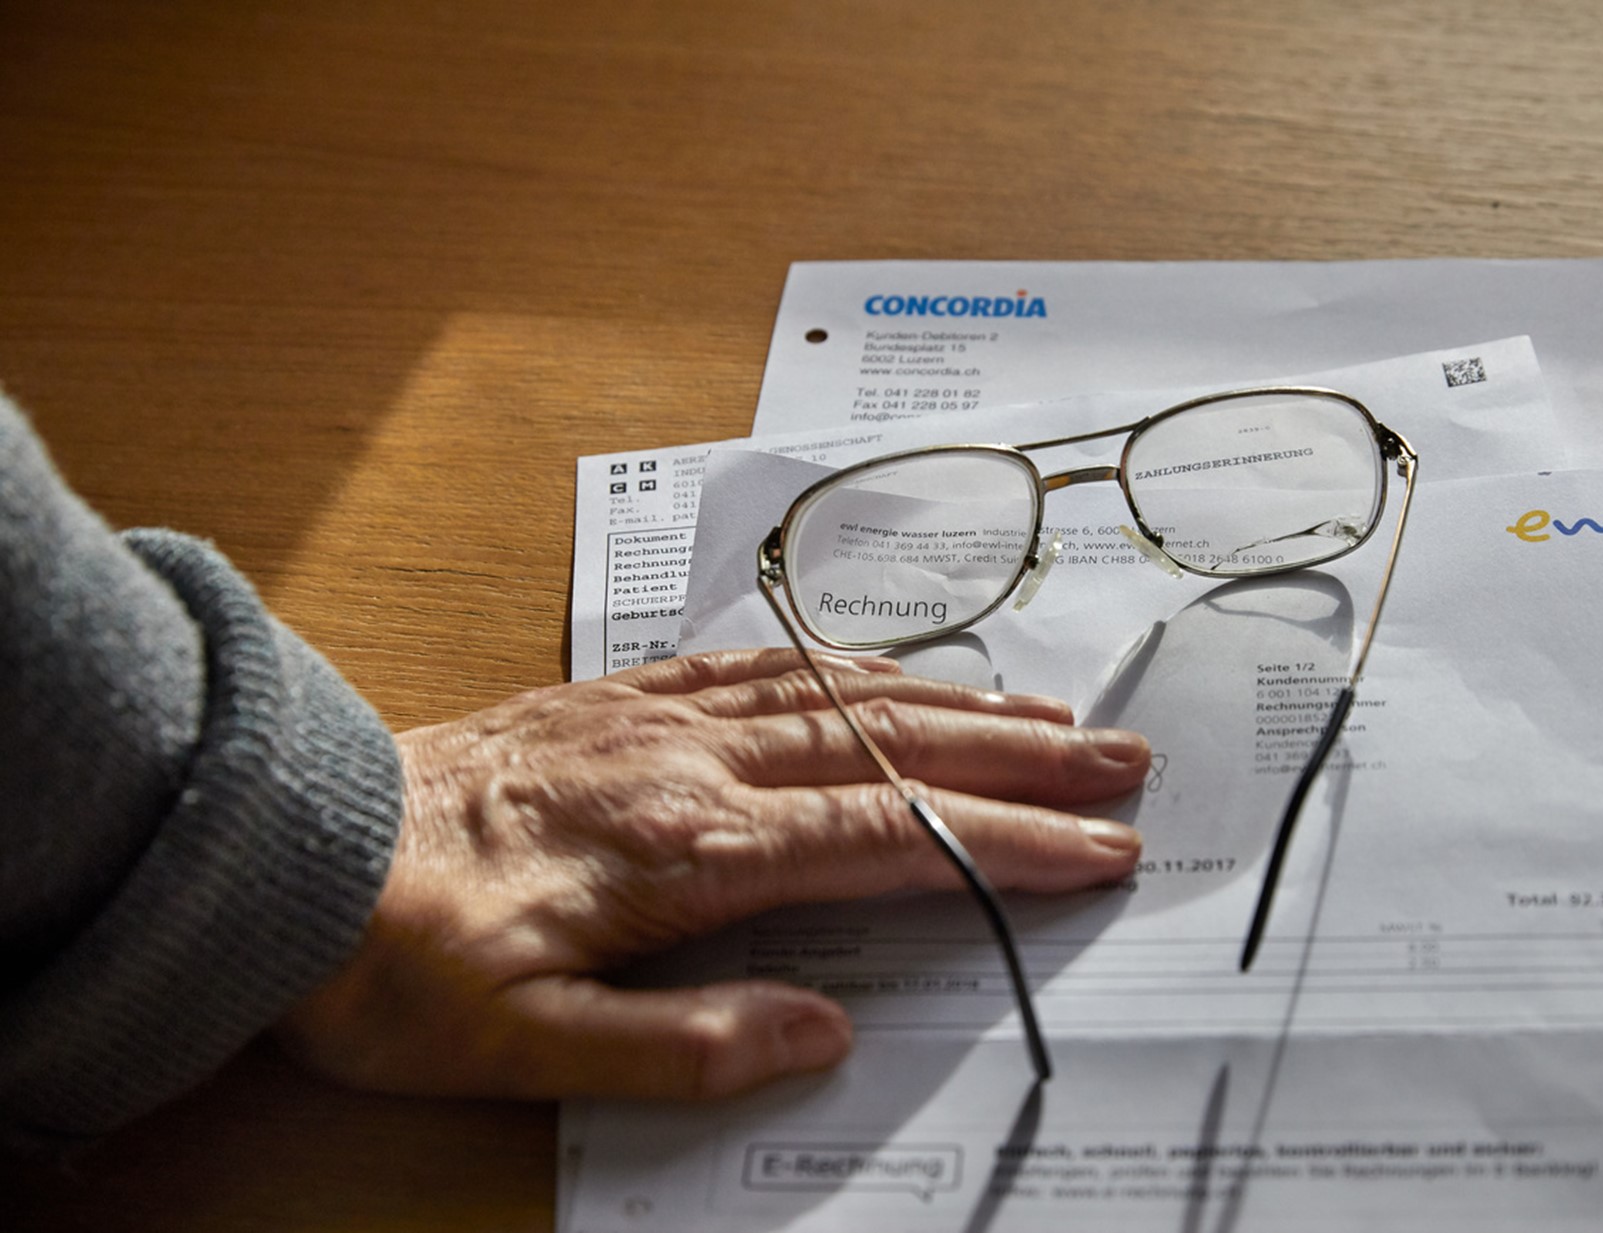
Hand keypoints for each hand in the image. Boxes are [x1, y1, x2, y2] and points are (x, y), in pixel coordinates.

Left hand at [277, 648, 1146, 1101]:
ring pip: (842, 693)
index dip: (1002, 842)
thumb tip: (818, 1037)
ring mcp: (659, 717)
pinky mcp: (624, 697)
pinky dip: (851, 663)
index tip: (1098, 849)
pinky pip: (763, 662)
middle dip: (1019, 757)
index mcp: (685, 848)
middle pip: (890, 745)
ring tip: (1046, 712)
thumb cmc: (398, 961)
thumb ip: (678, 1045)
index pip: (883, 838)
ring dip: (955, 702)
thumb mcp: (522, 1048)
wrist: (290, 849)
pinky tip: (890, 667)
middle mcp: (691, 762)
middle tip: (1122, 760)